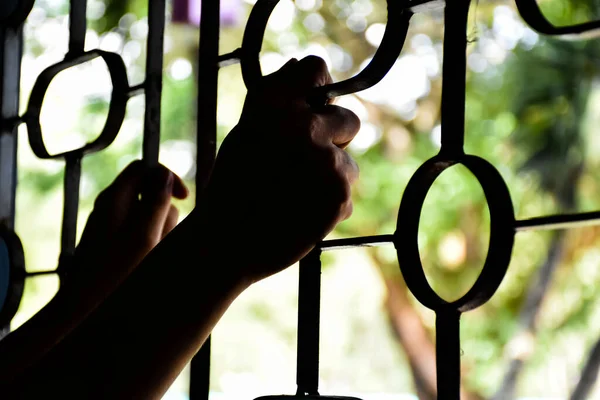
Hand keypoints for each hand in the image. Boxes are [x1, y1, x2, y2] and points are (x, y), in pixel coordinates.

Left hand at [65, 161, 187, 291]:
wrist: (82, 307)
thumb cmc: (114, 274)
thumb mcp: (143, 236)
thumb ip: (156, 202)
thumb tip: (165, 176)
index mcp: (114, 198)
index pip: (144, 168)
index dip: (167, 177)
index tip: (184, 197)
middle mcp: (110, 207)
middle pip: (149, 192)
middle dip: (164, 212)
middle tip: (162, 237)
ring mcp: (111, 225)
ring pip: (148, 215)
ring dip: (160, 230)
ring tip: (153, 254)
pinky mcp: (113, 242)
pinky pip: (140, 233)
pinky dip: (150, 243)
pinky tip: (146, 262)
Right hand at [196, 56, 359, 283]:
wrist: (226, 243)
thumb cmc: (231, 188)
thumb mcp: (244, 133)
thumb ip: (275, 98)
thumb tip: (300, 65)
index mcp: (273, 103)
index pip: (316, 69)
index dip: (319, 90)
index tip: (313, 110)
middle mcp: (302, 124)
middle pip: (349, 118)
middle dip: (334, 140)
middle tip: (303, 165)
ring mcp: (324, 158)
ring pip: (349, 163)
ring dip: (331, 179)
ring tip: (296, 196)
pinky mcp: (340, 191)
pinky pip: (346, 193)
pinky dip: (330, 205)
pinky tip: (302, 214)